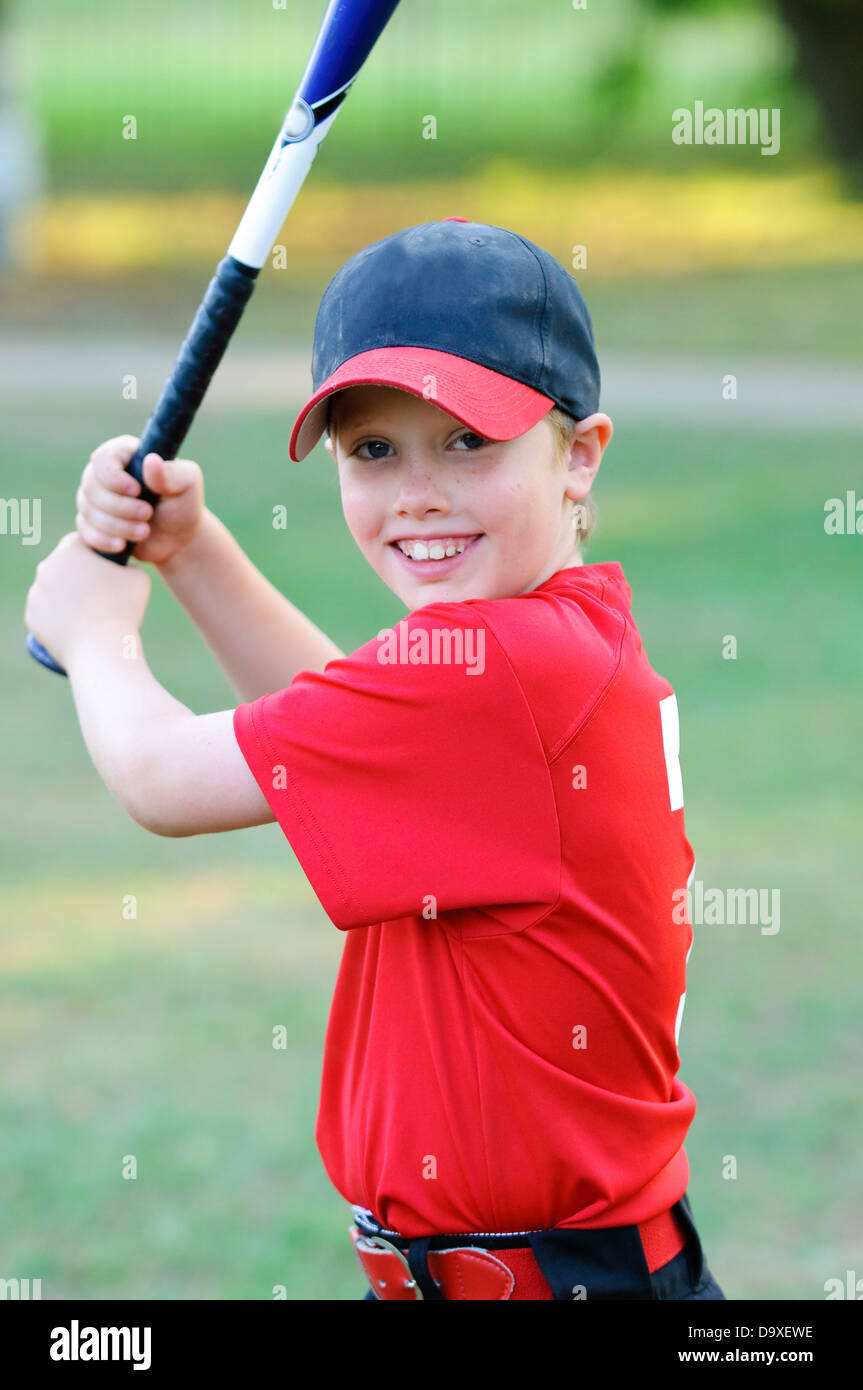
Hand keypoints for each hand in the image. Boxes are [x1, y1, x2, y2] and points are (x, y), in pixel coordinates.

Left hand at [25, 532, 150, 669]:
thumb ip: (128, 564)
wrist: (102, 650)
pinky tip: (77, 625)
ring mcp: (36, 594)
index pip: (79, 542)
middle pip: (63, 565)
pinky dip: (59, 617)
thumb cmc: (123, 610)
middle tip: (99, 593)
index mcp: (70, 551)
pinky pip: (47, 612)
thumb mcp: (139, 577)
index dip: (93, 554)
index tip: (105, 568)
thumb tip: (122, 567)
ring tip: (89, 612)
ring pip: (53, 589)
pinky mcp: (32, 618)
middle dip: (78, 575)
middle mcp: (46, 568)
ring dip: (66, 595)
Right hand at [76, 435, 204, 567]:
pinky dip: (103, 540)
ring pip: (88, 510)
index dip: (114, 477)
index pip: (103, 458)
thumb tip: (151, 460)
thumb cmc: (183, 504)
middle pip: (91, 486)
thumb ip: (172, 473)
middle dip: (120, 506)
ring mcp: (95, 499)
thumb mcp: (187, 484)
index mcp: (126, 455)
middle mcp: (104, 474)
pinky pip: (85, 531)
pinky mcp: (92, 523)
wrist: (178, 539)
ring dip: (117, 525)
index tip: (137, 491)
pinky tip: (122, 544)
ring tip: (144, 532)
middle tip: (148, 514)